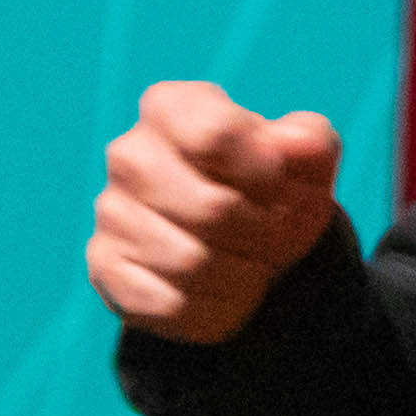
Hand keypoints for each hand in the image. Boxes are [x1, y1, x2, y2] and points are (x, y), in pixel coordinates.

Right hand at [92, 79, 345, 343]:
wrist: (239, 243)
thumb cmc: (268, 190)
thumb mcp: (304, 159)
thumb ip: (309, 140)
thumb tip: (295, 143)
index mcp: (172, 107)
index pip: (218, 135)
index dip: (265, 171)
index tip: (279, 185)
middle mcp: (130, 153)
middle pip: (211, 208)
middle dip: (262, 235)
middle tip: (276, 240)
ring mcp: (111, 211)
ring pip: (191, 263)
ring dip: (243, 276)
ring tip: (253, 266)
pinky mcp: (106, 266)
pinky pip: (169, 304)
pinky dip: (215, 308)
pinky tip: (226, 293)